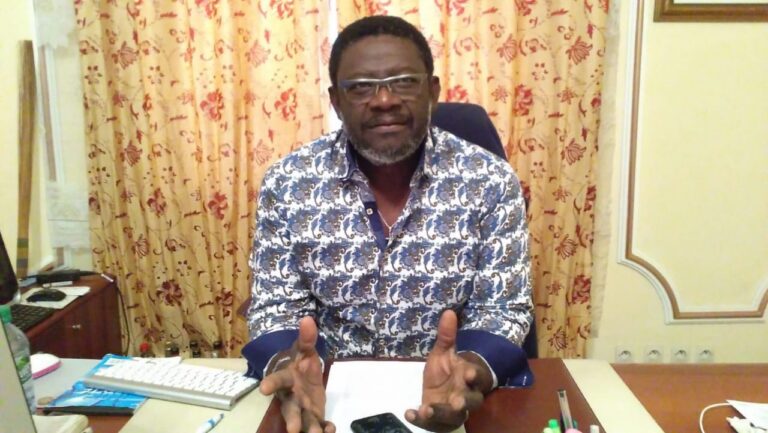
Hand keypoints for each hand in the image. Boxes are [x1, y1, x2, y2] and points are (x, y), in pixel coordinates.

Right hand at [259, 317, 334, 432]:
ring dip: (310, 429)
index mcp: (287, 378)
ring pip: (304, 421)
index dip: (271, 384)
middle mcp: (291, 397)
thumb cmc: (301, 363)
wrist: (305, 379)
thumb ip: (307, 339)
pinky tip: (331, 428)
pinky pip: (318, 425)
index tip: (263, 389)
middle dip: (292, 419)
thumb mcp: (305, 350)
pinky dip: (325, 428)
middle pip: (290, 408)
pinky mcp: (314, 417)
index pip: (278, 380)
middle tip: (292, 430)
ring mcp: (302, 409)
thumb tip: (308, 318)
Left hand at [405, 310, 492, 432]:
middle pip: (472, 402)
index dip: (475, 375)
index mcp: (470, 377)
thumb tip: (448, 312)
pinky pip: (434, 425)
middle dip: (465, 402)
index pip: (478, 377)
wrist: (442, 388)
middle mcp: (467, 396)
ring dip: (441, 415)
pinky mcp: (442, 423)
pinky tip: (409, 413)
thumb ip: (446, 336)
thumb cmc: (447, 369)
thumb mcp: (444, 352)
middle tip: (457, 402)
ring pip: (453, 417)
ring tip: (427, 409)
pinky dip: (422, 422)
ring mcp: (455, 412)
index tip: (467, 372)